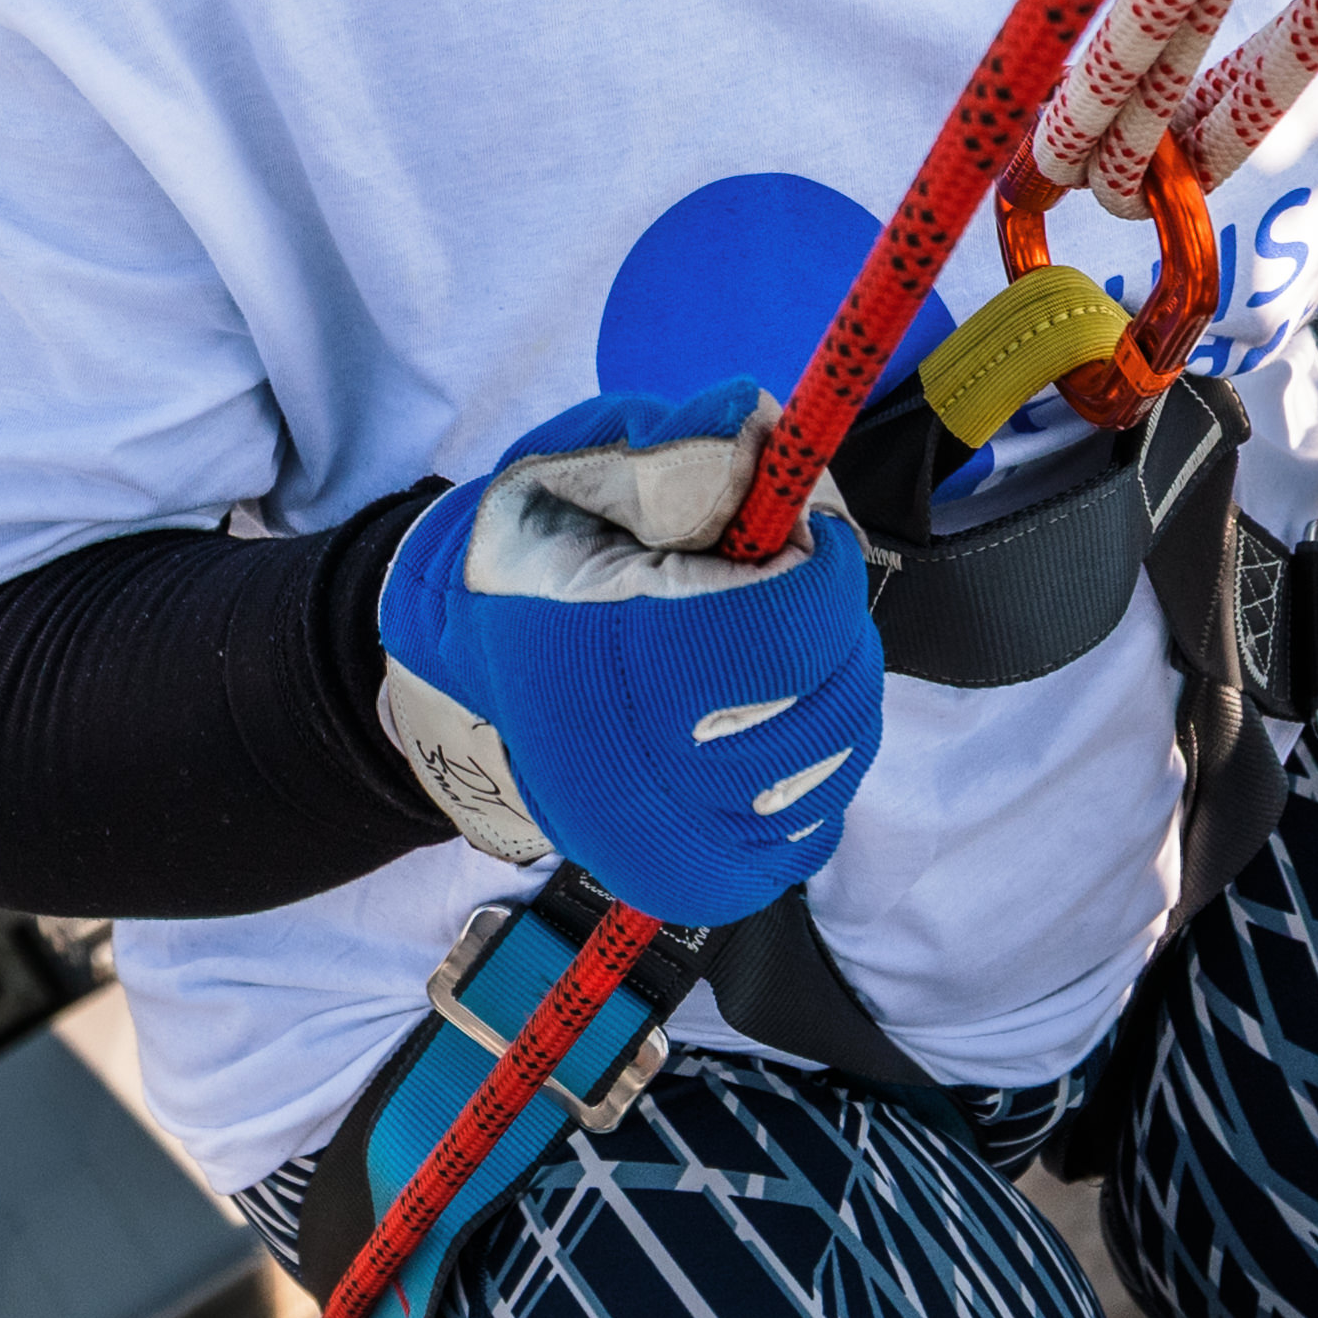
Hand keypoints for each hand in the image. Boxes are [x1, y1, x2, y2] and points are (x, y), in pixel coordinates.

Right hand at [368, 393, 879, 928]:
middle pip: (832, 694)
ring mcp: (680, 841)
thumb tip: (769, 439)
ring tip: (755, 650)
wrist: (478, 672)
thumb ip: (678, 448)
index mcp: (607, 655)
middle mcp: (642, 775)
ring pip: (839, 752)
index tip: (785, 532)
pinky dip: (810, 754)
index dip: (814, 560)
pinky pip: (820, 812)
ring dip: (825, 684)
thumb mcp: (582, 467)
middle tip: (770, 588)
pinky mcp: (710, 878)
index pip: (791, 619)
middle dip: (824, 622)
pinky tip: (752, 714)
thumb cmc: (541, 555)